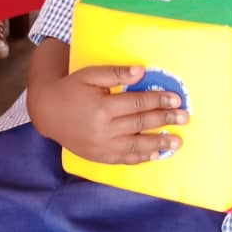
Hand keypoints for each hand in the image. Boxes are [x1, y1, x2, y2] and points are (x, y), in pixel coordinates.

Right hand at [30, 64, 187, 163]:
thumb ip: (115, 74)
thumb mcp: (89, 75)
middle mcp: (103, 130)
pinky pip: (124, 159)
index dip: (158, 100)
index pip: (137, 104)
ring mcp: (101, 147)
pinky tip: (155, 155)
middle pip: (140, 125)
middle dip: (165, 120)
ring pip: (136, 147)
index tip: (176, 99)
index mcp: (102, 107)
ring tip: (177, 141)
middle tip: (184, 117)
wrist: (47, 112)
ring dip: (159, 144)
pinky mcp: (99, 157)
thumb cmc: (71, 89)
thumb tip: (141, 72)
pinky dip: (141, 158)